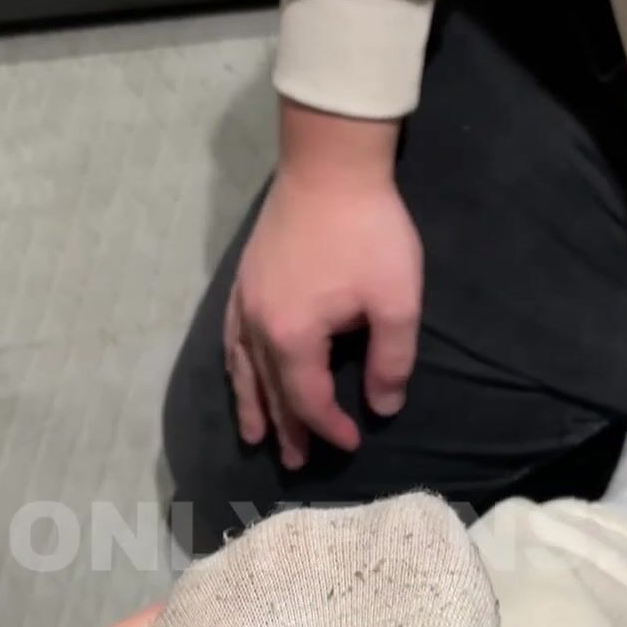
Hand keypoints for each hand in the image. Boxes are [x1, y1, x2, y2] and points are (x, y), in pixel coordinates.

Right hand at [226, 103, 422, 469]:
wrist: (330, 163)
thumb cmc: (368, 231)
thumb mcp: (395, 301)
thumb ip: (390, 360)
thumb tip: (383, 407)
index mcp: (293, 336)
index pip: (307, 399)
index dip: (329, 427)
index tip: (352, 444)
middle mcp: (259, 325)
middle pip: (271, 391)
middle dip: (286, 430)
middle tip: (296, 463)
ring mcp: (245, 301)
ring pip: (243, 367)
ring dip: (251, 405)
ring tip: (254, 437)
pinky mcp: (245, 278)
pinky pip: (231, 336)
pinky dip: (236, 364)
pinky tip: (239, 371)